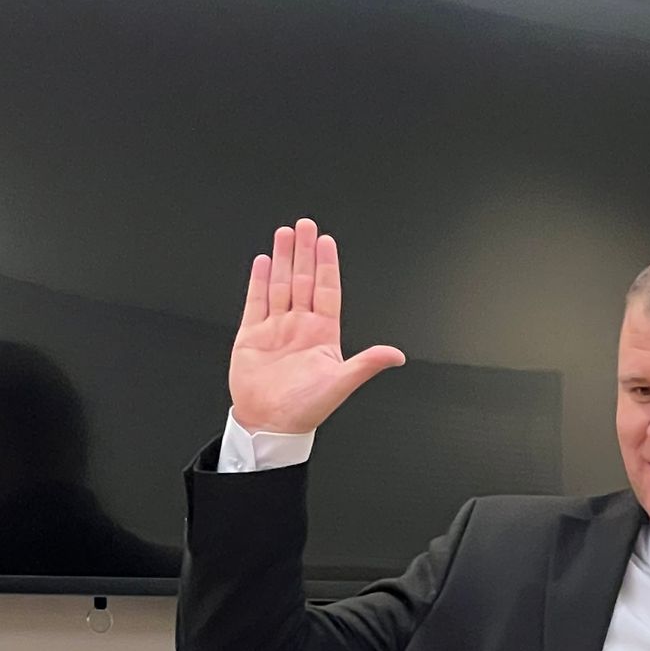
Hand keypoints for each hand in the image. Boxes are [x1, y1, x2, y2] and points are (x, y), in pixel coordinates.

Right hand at [228, 217, 404, 434]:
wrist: (269, 425)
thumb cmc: (304, 410)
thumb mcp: (340, 384)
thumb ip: (367, 364)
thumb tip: (397, 355)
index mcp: (322, 335)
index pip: (326, 290)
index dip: (326, 265)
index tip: (326, 242)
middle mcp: (299, 327)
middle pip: (303, 280)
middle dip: (304, 252)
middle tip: (305, 225)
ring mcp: (276, 329)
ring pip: (280, 285)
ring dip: (282, 259)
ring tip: (285, 235)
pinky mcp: (252, 336)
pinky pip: (256, 302)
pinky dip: (258, 281)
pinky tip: (262, 262)